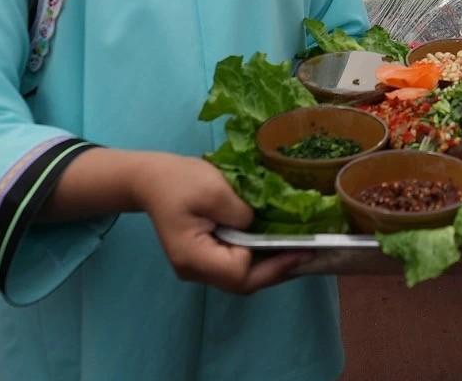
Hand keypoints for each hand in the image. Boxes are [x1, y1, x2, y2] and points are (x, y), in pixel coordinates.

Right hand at [132, 153, 311, 293]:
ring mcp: (199, 267)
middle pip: (241, 282)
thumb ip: (239, 212)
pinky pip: (235, 265)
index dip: (272, 264)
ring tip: (300, 252)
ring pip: (240, 278)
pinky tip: (277, 246)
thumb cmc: (180, 181)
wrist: (152, 179)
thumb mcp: (214, 189)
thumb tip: (258, 226)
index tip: (300, 249)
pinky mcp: (205, 257)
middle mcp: (195, 270)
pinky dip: (258, 259)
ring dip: (270, 268)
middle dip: (277, 271)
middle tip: (309, 254)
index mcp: (193, 256)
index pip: (239, 272)